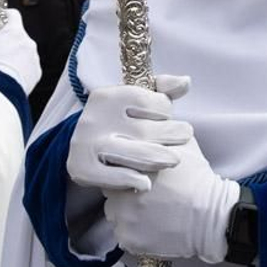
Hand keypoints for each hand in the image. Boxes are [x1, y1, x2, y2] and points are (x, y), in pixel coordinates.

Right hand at [0, 9, 42, 95]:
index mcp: (15, 31)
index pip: (13, 15)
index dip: (5, 16)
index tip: (0, 20)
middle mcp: (28, 42)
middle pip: (18, 37)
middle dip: (8, 43)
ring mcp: (34, 57)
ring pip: (23, 54)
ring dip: (14, 58)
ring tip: (0, 68)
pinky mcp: (36, 72)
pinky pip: (28, 68)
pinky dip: (19, 70)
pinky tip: (8, 76)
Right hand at [68, 76, 192, 192]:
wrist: (81, 145)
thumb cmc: (120, 119)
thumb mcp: (136, 97)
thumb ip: (162, 89)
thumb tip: (185, 82)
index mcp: (108, 96)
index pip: (148, 102)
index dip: (165, 111)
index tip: (169, 117)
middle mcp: (95, 118)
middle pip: (144, 130)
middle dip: (170, 134)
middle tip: (185, 136)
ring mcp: (87, 144)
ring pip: (132, 154)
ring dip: (158, 157)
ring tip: (175, 159)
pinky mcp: (82, 168)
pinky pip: (112, 176)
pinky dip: (131, 179)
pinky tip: (147, 183)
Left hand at [103, 136, 237, 262]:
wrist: (211, 216)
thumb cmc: (198, 179)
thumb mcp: (182, 145)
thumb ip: (160, 134)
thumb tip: (150, 123)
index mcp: (129, 168)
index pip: (113, 167)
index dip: (126, 170)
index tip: (139, 174)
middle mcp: (119, 194)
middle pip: (111, 191)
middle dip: (123, 191)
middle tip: (147, 193)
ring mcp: (122, 220)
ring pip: (116, 215)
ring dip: (126, 212)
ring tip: (150, 210)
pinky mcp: (129, 240)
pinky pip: (124, 234)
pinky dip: (135, 232)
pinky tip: (153, 225)